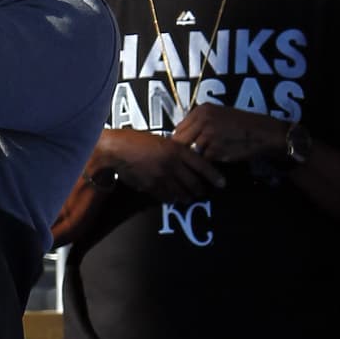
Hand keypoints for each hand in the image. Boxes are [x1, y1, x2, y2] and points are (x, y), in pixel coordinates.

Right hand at [103, 129, 225, 205]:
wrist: (117, 149)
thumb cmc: (137, 140)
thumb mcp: (161, 140)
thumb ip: (175, 150)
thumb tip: (186, 160)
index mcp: (176, 149)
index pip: (201, 164)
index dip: (214, 176)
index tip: (222, 183)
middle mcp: (172, 164)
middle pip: (194, 183)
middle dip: (200, 190)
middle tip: (203, 192)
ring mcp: (162, 177)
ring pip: (182, 193)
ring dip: (187, 197)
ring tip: (189, 197)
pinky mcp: (152, 187)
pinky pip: (167, 197)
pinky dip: (172, 198)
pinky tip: (173, 197)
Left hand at [170, 103, 289, 165]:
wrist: (262, 133)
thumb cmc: (242, 124)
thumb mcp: (218, 114)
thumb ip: (200, 122)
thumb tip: (183, 136)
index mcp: (201, 110)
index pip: (179, 128)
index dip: (181, 140)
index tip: (184, 147)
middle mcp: (202, 120)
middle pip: (181, 141)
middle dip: (184, 150)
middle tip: (188, 158)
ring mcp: (208, 135)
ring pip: (192, 152)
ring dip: (198, 157)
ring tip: (207, 158)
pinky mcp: (215, 149)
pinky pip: (205, 160)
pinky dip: (210, 162)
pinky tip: (220, 158)